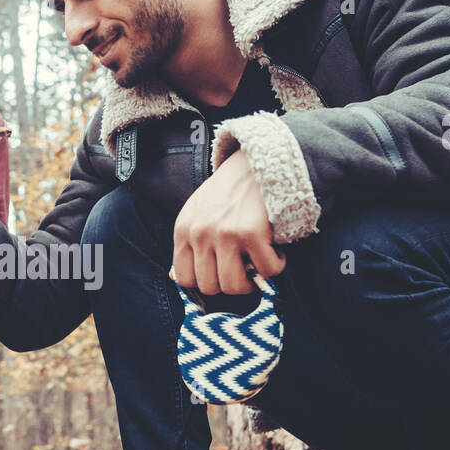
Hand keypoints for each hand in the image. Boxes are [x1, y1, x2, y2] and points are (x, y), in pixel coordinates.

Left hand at [172, 150, 284, 294]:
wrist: (256, 162)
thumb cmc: (228, 193)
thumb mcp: (196, 214)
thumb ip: (187, 245)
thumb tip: (174, 278)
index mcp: (183, 230)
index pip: (184, 279)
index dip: (205, 282)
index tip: (221, 273)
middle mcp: (200, 233)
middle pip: (210, 287)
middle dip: (230, 283)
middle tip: (243, 268)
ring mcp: (225, 234)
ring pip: (234, 286)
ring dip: (251, 282)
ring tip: (257, 263)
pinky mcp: (251, 233)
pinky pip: (266, 271)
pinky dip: (275, 266)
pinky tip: (274, 250)